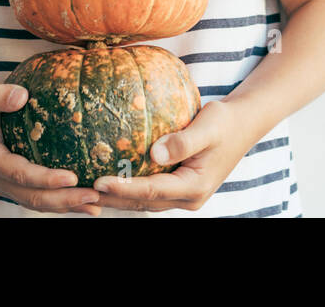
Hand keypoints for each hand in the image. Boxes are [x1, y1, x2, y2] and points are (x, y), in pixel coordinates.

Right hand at [0, 81, 103, 215]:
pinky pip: (38, 198)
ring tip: (95, 206)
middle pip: (31, 197)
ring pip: (36, 202)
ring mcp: (5, 185)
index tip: (72, 177)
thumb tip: (21, 95)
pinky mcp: (14, 185)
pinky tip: (84, 202)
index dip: (45, 179)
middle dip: (63, 199)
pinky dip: (60, 202)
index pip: (20, 174)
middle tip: (93, 196)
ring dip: (66, 206)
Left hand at [92, 100, 251, 211]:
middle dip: (113, 199)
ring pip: (144, 202)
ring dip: (117, 198)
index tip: (98, 181)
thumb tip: (155, 152)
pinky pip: (150, 192)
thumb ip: (184, 141)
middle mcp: (188, 198)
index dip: (124, 188)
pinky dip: (129, 190)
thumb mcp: (209, 126)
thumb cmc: (225, 122)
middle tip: (82, 192)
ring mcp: (184, 196)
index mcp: (194, 187)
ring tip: (87, 192)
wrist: (243, 125)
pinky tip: (110, 180)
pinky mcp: (179, 188)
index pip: (151, 190)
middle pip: (143, 202)